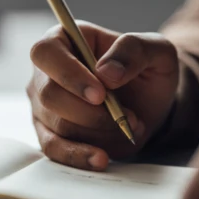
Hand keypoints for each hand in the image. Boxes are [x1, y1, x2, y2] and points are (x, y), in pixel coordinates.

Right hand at [27, 22, 178, 170]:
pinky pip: (53, 148)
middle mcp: (45, 71)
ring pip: (56, 123)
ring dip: (96, 131)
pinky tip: (100, 159)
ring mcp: (43, 104)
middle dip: (89, 111)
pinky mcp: (49, 132)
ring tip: (129, 126)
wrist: (148, 101)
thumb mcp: (155, 49)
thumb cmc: (145, 67)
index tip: (100, 93)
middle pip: (48, 94)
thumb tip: (106, 72)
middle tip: (125, 115)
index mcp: (63, 39)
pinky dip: (77, 156)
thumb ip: (133, 50)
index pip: (46, 52)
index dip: (68, 74)